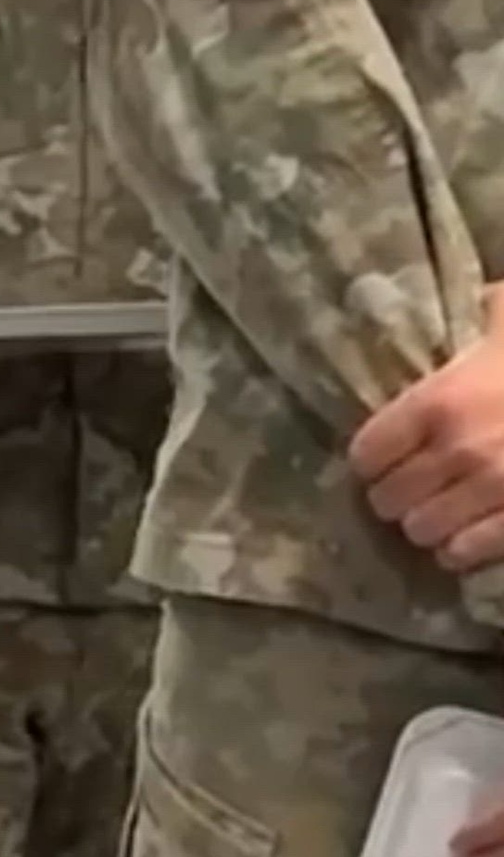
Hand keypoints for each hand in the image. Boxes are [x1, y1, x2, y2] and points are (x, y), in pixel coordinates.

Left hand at [350, 293, 503, 571]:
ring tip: (441, 510)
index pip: (367, 452)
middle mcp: (455, 453)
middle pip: (386, 499)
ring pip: (421, 532)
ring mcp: (488, 494)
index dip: (373, 456)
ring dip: (428, 522)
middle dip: (397, 493)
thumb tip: (471, 303)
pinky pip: (464, 553)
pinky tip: (467, 534)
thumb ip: (484, 312)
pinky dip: (459, 548)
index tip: (384, 455)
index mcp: (440, 401)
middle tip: (414, 485)